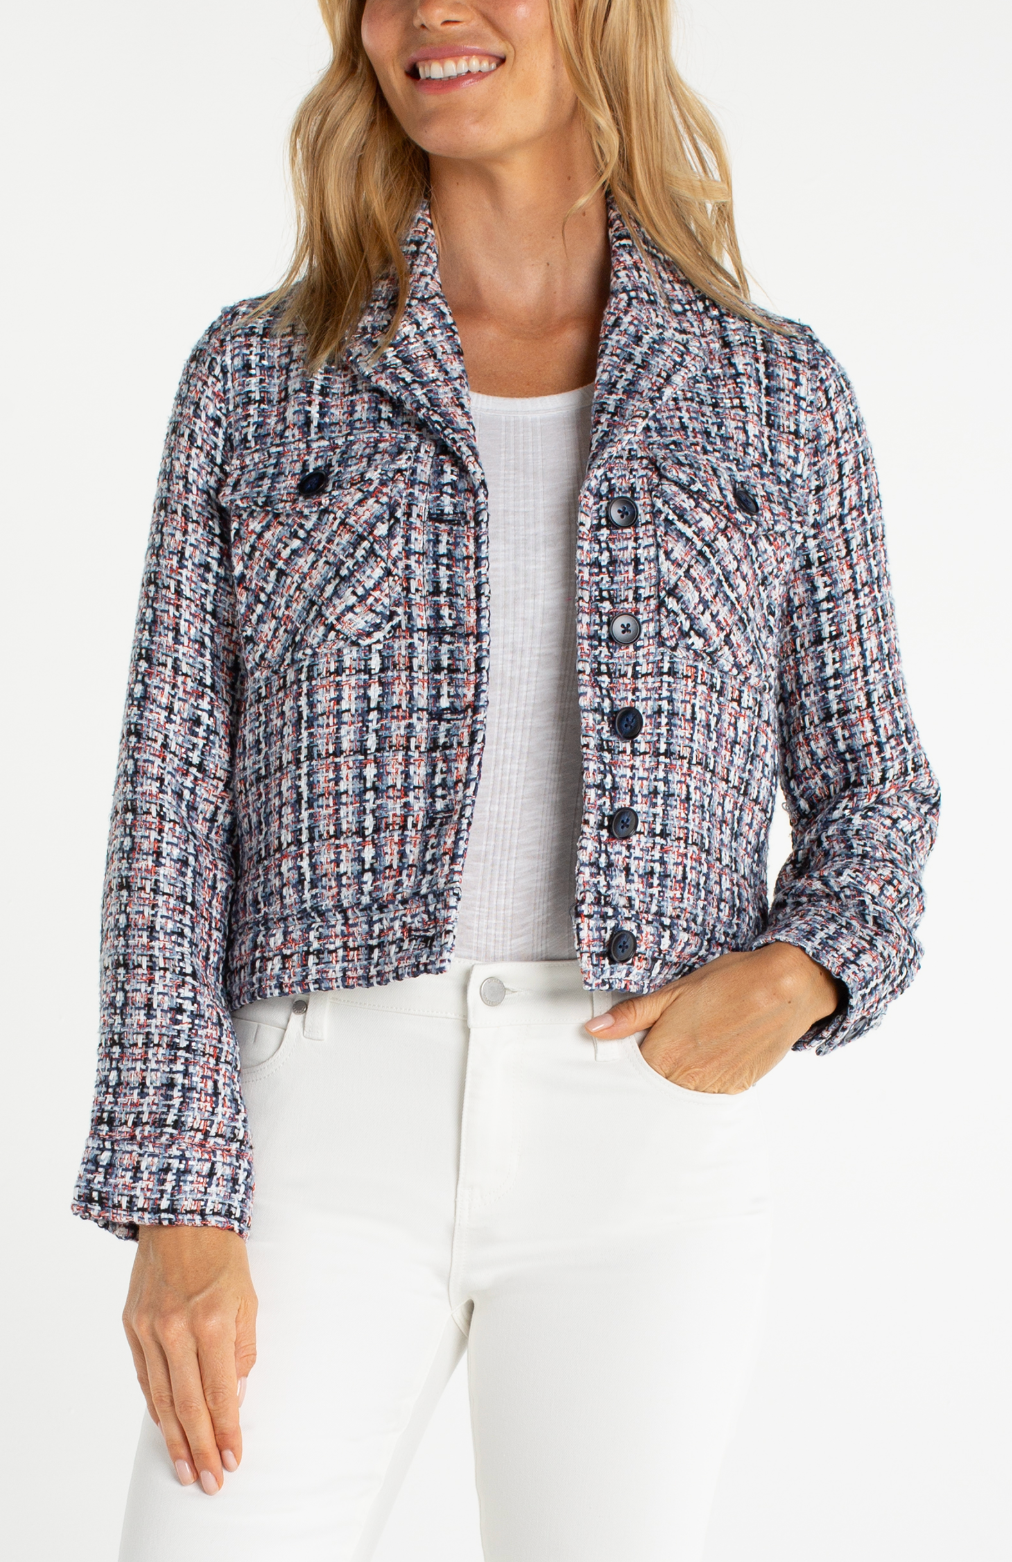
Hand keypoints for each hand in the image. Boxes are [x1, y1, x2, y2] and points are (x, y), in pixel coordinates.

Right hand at [123, 1225, 257, 1494]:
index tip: (233, 1460)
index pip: (220, 1392)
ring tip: (185, 1469)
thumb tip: (235, 1396)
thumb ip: (243, 1350)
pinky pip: (143, 1376)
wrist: (180, 1215)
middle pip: (187, 1405)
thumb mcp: (248, 1298)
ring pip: (159, 1398)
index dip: (226, 1431)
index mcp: (212, 1321)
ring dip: (174, 1438)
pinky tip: (166, 1428)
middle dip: (200, 1448)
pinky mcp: (131, 1324)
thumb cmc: (223, 1256)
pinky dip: (154, 1406)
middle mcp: (176, 1328)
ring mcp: (149, 1328)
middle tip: (209, 1481)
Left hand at [584, 942, 841, 1093]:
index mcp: (663, 1055)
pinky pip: (711, 1092)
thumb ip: (632, 1016)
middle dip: (658, 1068)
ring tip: (698, 1044)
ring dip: (683, 1075)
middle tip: (676, 1039)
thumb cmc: (731, 982)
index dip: (634, 1057)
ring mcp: (713, 1087)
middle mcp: (686, 1079)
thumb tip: (594, 1030)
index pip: (632, 1073)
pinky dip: (707, 1078)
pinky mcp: (736, 1088)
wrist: (785, 987)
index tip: (640, 1044)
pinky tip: (716, 1052)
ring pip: (683, 1091)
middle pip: (656, 1085)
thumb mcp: (674, 991)